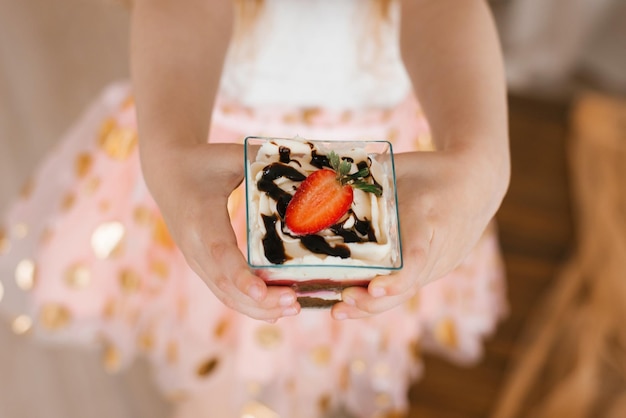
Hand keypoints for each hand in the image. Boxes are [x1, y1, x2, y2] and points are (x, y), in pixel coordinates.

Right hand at [140, 142, 299, 320]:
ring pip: (225, 295)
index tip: (262, 292)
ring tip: (294, 308)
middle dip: (261, 300)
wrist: (167, 174)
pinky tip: (273, 313)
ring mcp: (197, 261)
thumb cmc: (203, 162)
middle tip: (296, 303)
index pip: (220, 254)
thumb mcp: (228, 156)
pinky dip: (248, 306)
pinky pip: (224, 292)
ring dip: (258, 309)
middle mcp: (195, 247)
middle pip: (226, 285)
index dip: (241, 276)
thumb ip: (260, 161)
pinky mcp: (203, 266)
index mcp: (200, 219)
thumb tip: (305, 166)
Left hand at [331, 147, 508, 318]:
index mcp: (429, 218)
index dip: (397, 277)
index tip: (375, 287)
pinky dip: (384, 297)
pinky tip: (356, 302)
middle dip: (374, 300)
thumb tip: (324, 180)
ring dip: (373, 304)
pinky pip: (409, 287)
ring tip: (339, 309)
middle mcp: (438, 248)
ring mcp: (440, 263)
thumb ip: (368, 177)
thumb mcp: (402, 166)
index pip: (417, 255)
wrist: (477, 183)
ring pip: (407, 291)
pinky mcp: (436, 269)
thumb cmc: (433, 170)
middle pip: (409, 285)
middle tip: (341, 302)